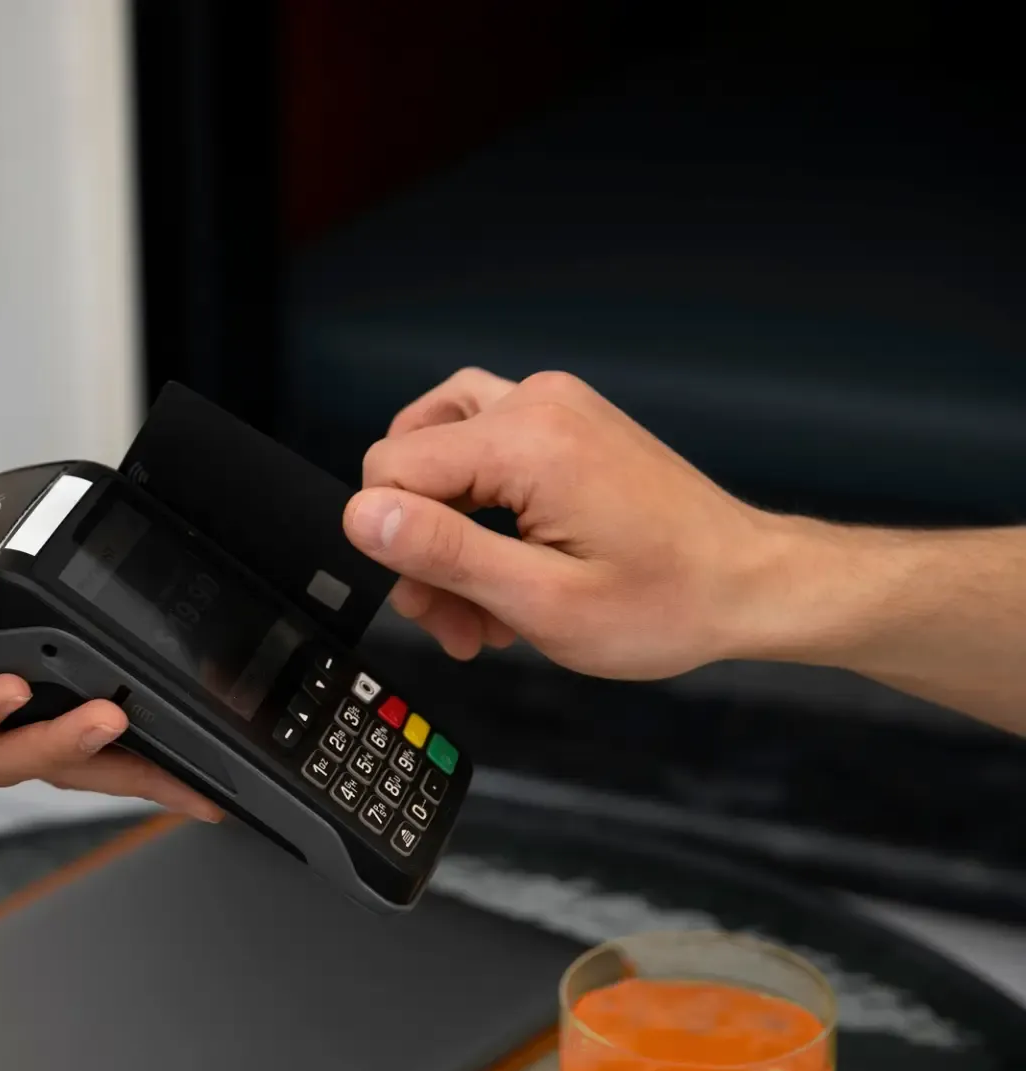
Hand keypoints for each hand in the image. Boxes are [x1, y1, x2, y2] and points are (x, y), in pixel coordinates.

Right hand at [340, 369, 787, 680]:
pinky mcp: (566, 422)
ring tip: (475, 598)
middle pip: (413, 458)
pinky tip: (502, 568)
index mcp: (528, 442)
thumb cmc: (666, 603)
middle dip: (420, 547)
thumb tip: (361, 517)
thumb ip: (443, 552)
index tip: (434, 607)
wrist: (752, 584)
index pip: (391, 469)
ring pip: (441, 449)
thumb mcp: (541, 601)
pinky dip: (478, 510)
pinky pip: (485, 450)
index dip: (394, 545)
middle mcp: (537, 404)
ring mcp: (555, 407)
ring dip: (443, 527)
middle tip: (458, 623)